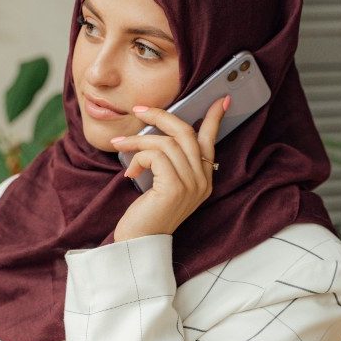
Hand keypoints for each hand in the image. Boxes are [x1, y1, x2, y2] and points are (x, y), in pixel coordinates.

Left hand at [110, 95, 227, 241]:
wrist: (139, 242)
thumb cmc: (147, 212)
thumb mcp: (162, 182)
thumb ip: (169, 161)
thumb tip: (159, 130)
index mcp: (204, 178)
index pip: (211, 140)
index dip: (214, 118)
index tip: (220, 98)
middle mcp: (203, 180)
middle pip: (186, 133)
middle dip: (161, 115)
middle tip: (138, 110)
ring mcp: (192, 184)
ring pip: (166, 142)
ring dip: (138, 140)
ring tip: (120, 145)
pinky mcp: (175, 188)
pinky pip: (156, 156)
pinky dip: (138, 157)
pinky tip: (130, 172)